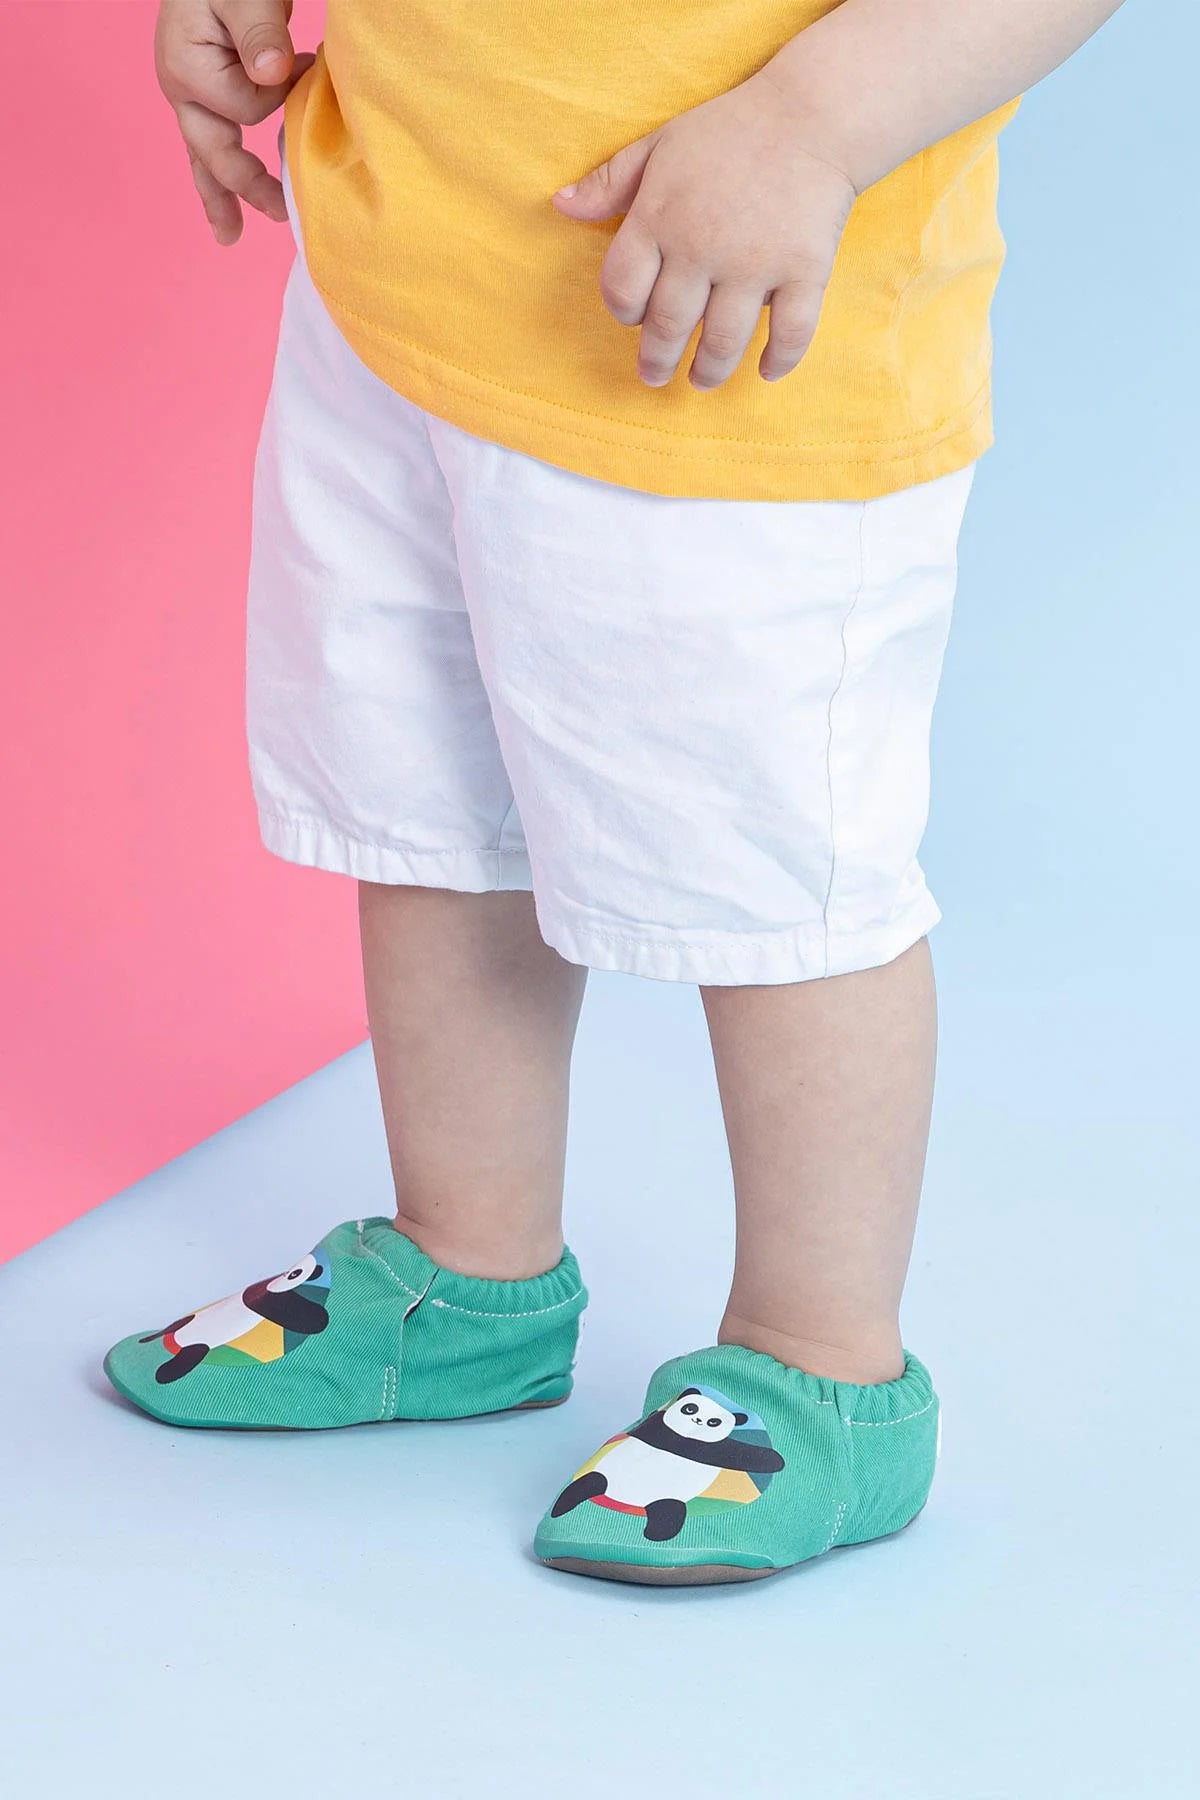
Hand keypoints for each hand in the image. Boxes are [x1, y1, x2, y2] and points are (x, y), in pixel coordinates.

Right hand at [155, 0, 313, 244]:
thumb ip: (259, 31)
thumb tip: (274, 72)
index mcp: (187, 68)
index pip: (246, 109)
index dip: (280, 96)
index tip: (302, 62)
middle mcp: (179, 89)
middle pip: (214, 153)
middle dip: (247, 187)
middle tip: (284, 213)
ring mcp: (187, 98)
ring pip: (205, 159)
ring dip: (223, 197)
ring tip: (230, 237)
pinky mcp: (199, 98)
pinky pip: (208, 149)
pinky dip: (222, 179)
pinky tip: (228, 212)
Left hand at [552, 68, 856, 390]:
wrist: (811, 116)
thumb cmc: (727, 133)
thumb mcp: (658, 146)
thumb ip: (609, 182)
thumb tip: (561, 206)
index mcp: (660, 218)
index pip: (623, 289)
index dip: (624, 311)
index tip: (635, 318)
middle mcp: (702, 247)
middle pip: (668, 327)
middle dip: (656, 360)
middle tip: (654, 376)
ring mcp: (754, 264)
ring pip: (722, 342)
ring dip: (708, 371)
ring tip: (701, 380)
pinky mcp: (804, 271)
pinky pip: (789, 332)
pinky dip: (778, 360)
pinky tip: (766, 372)